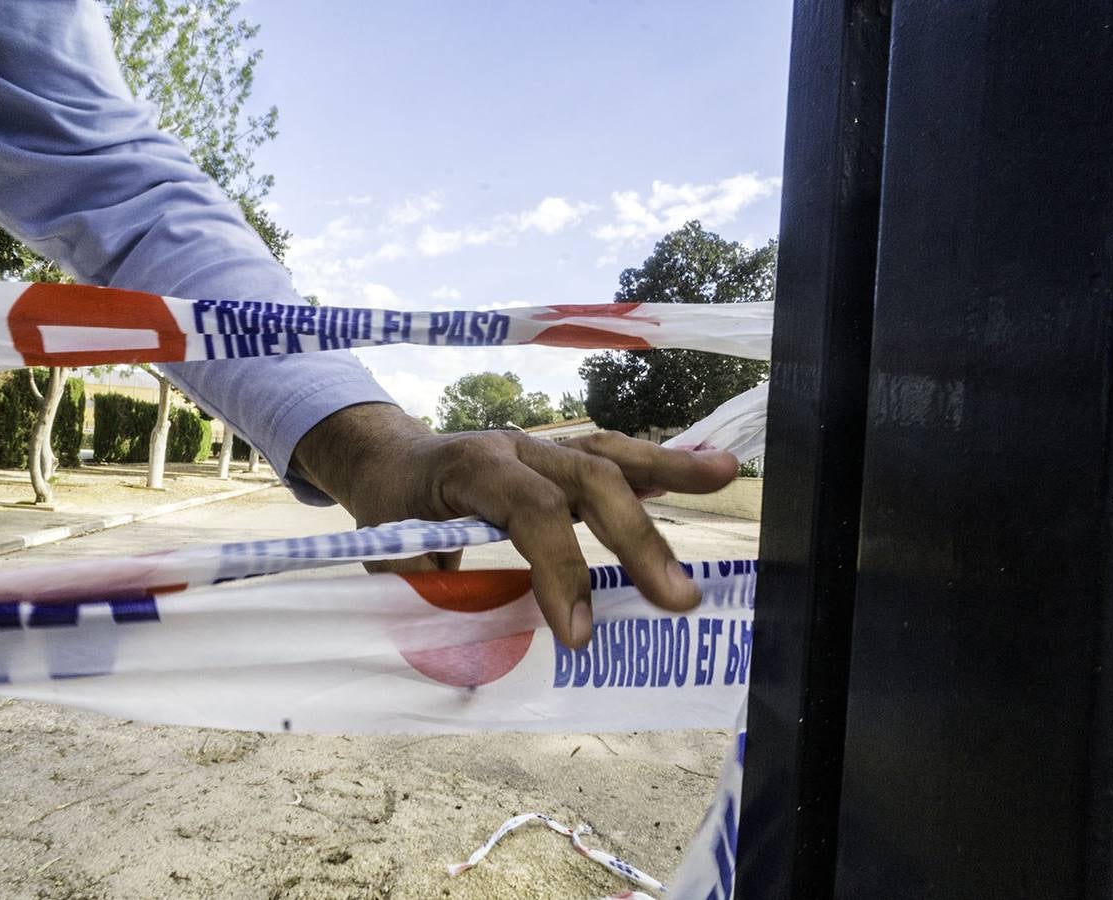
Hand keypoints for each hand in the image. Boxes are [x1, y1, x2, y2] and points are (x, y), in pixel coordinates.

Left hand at [291, 403, 737, 648]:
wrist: (388, 458)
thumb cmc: (389, 510)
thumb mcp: (389, 556)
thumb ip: (428, 599)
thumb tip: (471, 664)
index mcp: (468, 468)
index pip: (530, 510)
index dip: (560, 570)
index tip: (579, 635)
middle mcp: (514, 446)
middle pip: (587, 478)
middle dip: (635, 539)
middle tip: (676, 600)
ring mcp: (541, 445)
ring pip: (610, 454)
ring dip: (669, 470)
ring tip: (724, 474)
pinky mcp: (559, 455)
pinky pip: (613, 455)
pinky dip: (658, 465)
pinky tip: (707, 469)